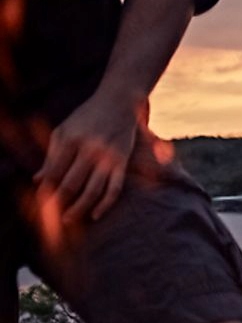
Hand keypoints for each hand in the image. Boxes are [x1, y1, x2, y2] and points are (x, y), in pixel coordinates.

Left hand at [35, 86, 142, 224]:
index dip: (46, 189)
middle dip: (60, 202)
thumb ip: (51, 155)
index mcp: (70, 139)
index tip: (41, 202)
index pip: (54, 171)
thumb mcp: (63, 130)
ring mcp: (108, 157)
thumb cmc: (86, 117)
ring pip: (93, 190)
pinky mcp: (122, 162)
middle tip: (52, 217)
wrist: (118, 103)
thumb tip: (38, 180)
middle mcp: (90, 149)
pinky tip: (95, 215)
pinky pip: (114, 189)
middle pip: (72, 184)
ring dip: (79, 208)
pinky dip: (105, 204)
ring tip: (68, 220)